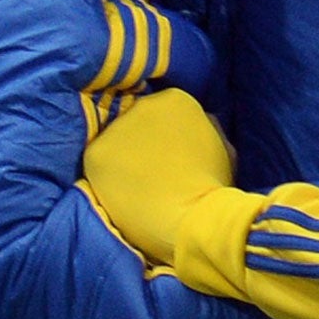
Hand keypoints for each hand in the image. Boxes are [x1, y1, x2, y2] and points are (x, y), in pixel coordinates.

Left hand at [81, 89, 231, 261]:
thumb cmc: (213, 188)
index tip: (170, 159)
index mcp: (176, 99)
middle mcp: (143, 104)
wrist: (192, 219)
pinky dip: (105, 180)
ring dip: (122, 161)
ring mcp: (117, 127)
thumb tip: (192, 128)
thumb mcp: (221, 148)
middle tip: (152, 174)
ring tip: (137, 190)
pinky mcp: (96, 153)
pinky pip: (98, 164)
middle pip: (135, 123)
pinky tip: (124, 197)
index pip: (161, 112)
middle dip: (141, 144)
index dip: (164, 138)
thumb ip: (203, 129)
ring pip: (114, 143)